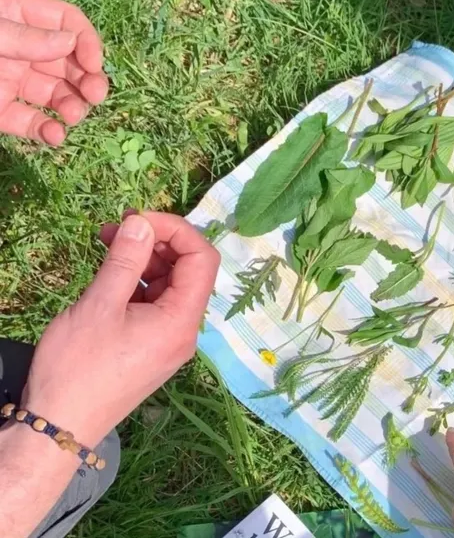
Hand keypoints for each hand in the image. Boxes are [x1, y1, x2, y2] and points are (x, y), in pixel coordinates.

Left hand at [0, 0, 108, 145]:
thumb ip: (23, 36)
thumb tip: (70, 42)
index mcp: (17, 17)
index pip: (67, 21)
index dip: (86, 41)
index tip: (93, 64)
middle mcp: (21, 50)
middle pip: (69, 62)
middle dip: (88, 79)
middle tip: (95, 95)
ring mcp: (12, 81)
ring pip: (57, 95)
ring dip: (73, 107)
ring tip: (74, 116)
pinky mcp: (0, 112)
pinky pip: (30, 123)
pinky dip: (46, 132)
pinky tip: (55, 136)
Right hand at [21, 212, 218, 446]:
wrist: (59, 426)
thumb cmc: (78, 367)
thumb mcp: (99, 306)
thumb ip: (126, 261)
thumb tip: (143, 222)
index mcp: (182, 320)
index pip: (203, 259)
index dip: (176, 230)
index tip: (138, 218)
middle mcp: (184, 331)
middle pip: (189, 271)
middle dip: (157, 242)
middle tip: (117, 226)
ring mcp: (169, 341)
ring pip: (170, 286)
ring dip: (145, 260)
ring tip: (107, 243)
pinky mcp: (151, 347)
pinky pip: (155, 305)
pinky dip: (138, 283)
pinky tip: (111, 274)